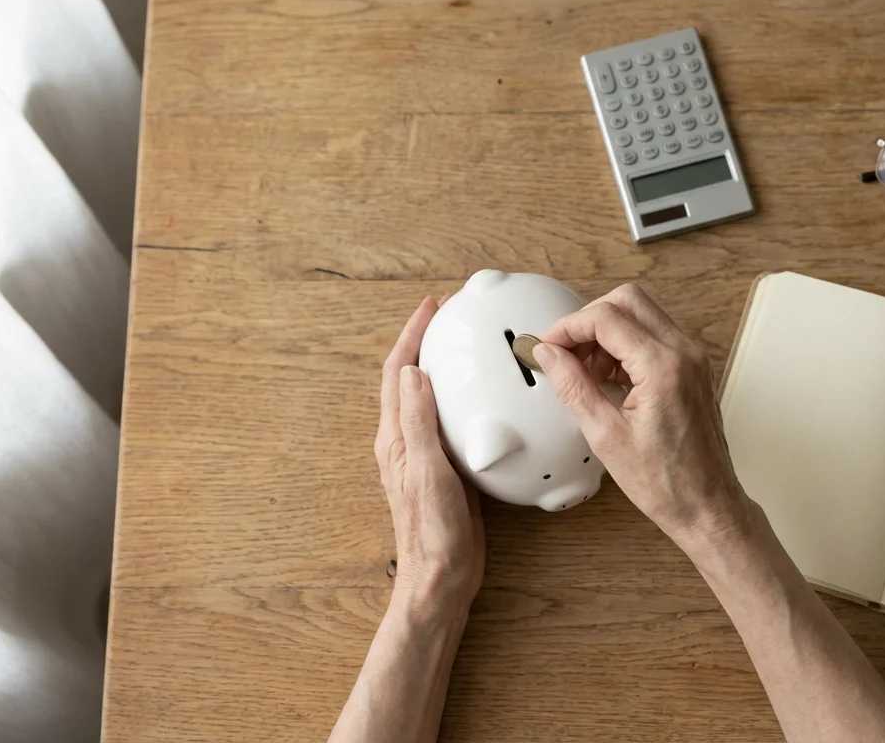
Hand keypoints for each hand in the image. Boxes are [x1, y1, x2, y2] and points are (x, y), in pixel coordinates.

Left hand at [375, 297, 484, 614]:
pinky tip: (488, 401)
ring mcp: (426, 455)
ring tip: (469, 348)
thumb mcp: (426, 470)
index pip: (397, 373)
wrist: (442, 576)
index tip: (432, 308)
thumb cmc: (433, 532)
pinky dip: (465, 400)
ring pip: (432, 399)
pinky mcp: (447, 469)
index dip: (412, 336)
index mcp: (396, 438)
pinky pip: (452, 422)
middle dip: (426, 344)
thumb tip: (411, 372)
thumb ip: (418, 421)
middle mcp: (406, 442)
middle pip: (410, 379)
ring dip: (445, 370)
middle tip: (452, 318)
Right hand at [533, 284, 755, 554]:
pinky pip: (655, 336)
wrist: (707, 506)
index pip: (606, 318)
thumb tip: (549, 356)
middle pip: (628, 300)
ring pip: (642, 314)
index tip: (548, 346)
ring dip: (607, 332)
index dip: (568, 327)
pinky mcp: (694, 369)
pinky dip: (626, 345)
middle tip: (565, 352)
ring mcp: (694, 359)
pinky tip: (608, 378)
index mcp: (664, 368)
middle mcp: (685, 354)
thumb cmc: (665, 483)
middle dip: (588, 320)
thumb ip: (573, 387)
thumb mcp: (605, 436)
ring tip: (585, 371)